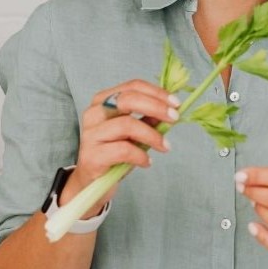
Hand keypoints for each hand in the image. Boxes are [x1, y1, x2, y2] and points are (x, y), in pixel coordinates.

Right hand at [64, 80, 179, 211]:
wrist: (93, 182)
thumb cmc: (114, 152)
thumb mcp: (135, 132)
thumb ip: (149, 119)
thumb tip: (171, 109)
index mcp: (103, 101)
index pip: (132, 86)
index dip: (157, 92)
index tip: (176, 103)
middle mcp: (94, 113)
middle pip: (128, 99)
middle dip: (156, 107)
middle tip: (175, 118)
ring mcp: (91, 134)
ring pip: (126, 125)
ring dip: (152, 135)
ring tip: (165, 146)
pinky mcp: (92, 156)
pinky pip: (123, 150)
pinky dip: (141, 155)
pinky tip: (147, 162)